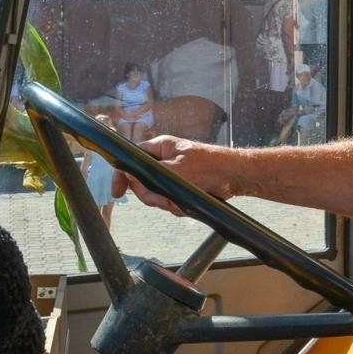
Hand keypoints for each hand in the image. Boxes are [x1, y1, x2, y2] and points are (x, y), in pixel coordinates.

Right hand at [109, 135, 237, 211]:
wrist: (235, 177)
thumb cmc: (210, 166)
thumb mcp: (177, 170)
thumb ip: (151, 173)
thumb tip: (130, 176)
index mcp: (160, 147)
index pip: (132, 158)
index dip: (122, 175)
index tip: (117, 193)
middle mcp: (163, 160)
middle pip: (142, 182)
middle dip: (153, 196)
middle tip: (165, 200)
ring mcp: (171, 174)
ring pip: (156, 195)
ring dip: (168, 202)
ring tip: (184, 199)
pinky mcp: (180, 187)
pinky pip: (169, 201)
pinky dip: (178, 205)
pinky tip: (191, 202)